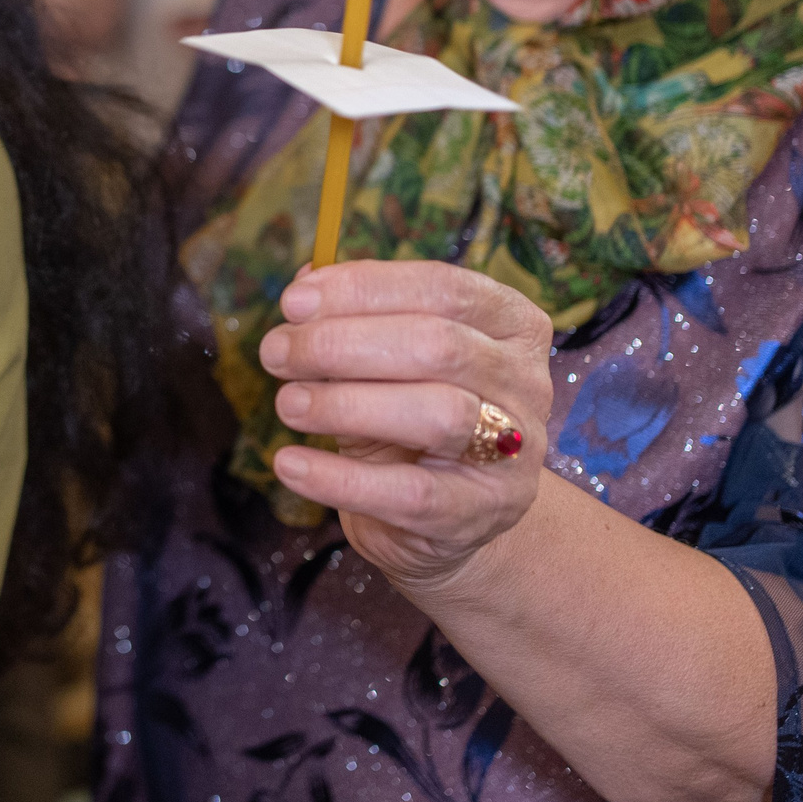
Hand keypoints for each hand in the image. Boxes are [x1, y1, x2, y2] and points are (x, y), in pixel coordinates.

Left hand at [255, 261, 552, 593]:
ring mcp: (512, 452)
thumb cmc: (411, 415)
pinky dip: (340, 478)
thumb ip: (353, 317)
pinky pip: (408, 493)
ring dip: (345, 403)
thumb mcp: (387, 360)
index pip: (443, 288)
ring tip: (286, 403)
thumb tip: (304, 285)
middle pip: (437, 346)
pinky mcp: (479, 513)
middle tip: (276, 352)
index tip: (293, 302)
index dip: (364, 289)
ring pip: (435, 413)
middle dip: (341, 344)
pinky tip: (290, 465)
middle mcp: (526, 381)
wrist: (446, 516)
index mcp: (511, 323)